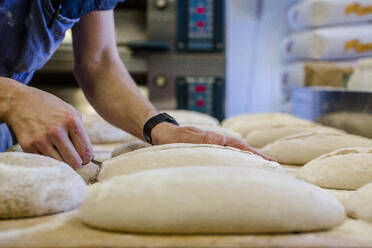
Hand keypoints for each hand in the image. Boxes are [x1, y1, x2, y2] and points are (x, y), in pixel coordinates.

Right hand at [4, 85, 92, 167]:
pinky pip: (45, 161)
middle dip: (76, 162)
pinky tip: (48, 149)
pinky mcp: (28, 146)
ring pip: (60, 165)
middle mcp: (57, 131)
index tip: (84, 157)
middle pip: (74, 162)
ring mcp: (41, 139)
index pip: (86, 151)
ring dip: (63, 162)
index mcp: (71, 121)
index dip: (87, 158)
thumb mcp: (71, 112)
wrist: (20, 102)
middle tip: (73, 157)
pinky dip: (49, 158)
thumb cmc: (51, 108)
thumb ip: (81, 132)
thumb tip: (90, 155)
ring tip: (61, 153)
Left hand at [151, 122, 275, 161]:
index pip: (241, 148)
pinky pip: (226, 158)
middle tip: (274, 167)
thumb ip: (205, 141)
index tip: (271, 161)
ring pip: (235, 155)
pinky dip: (236, 163)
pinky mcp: (208, 152)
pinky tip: (240, 169)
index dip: (256, 155)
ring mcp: (214, 147)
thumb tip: (223, 142)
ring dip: (249, 161)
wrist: (163, 134)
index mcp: (217, 140)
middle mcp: (218, 143)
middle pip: (242, 151)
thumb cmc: (174, 138)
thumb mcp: (189, 139)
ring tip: (263, 169)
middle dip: (258, 159)